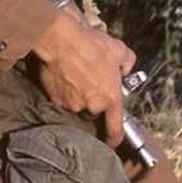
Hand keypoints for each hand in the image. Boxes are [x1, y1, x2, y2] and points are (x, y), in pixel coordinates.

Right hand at [32, 13, 135, 146]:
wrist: (61, 41)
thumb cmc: (90, 45)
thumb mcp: (119, 50)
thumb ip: (127, 63)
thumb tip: (125, 68)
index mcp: (111, 98)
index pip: (115, 127)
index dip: (114, 138)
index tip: (112, 141)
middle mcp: (92, 105)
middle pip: (94, 110)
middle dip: (93, 99)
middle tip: (91, 80)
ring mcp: (72, 104)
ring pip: (77, 104)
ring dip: (77, 93)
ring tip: (76, 73)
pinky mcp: (55, 98)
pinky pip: (61, 97)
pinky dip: (62, 89)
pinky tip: (63, 74)